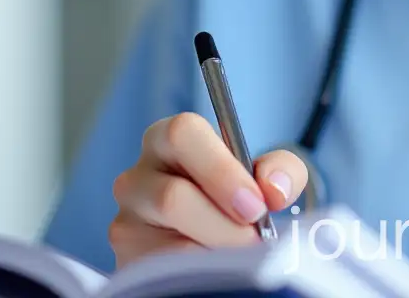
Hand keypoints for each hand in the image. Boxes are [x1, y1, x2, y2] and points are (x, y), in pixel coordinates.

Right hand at [109, 112, 307, 267]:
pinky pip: (165, 273)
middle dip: (223, 223)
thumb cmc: (235, 194)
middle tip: (254, 238)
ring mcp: (126, 222)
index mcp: (168, 140)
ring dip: (216, 253)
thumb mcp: (264, 174)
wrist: (212, 235)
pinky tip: (216, 268)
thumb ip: (281, 170)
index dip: (220, 169)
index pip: (182, 133)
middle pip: (172, 196)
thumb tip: (273, 188)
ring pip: (169, 244)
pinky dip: (200, 275)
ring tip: (240, 256)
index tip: (255, 203)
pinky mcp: (127, 260)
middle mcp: (137, 177)